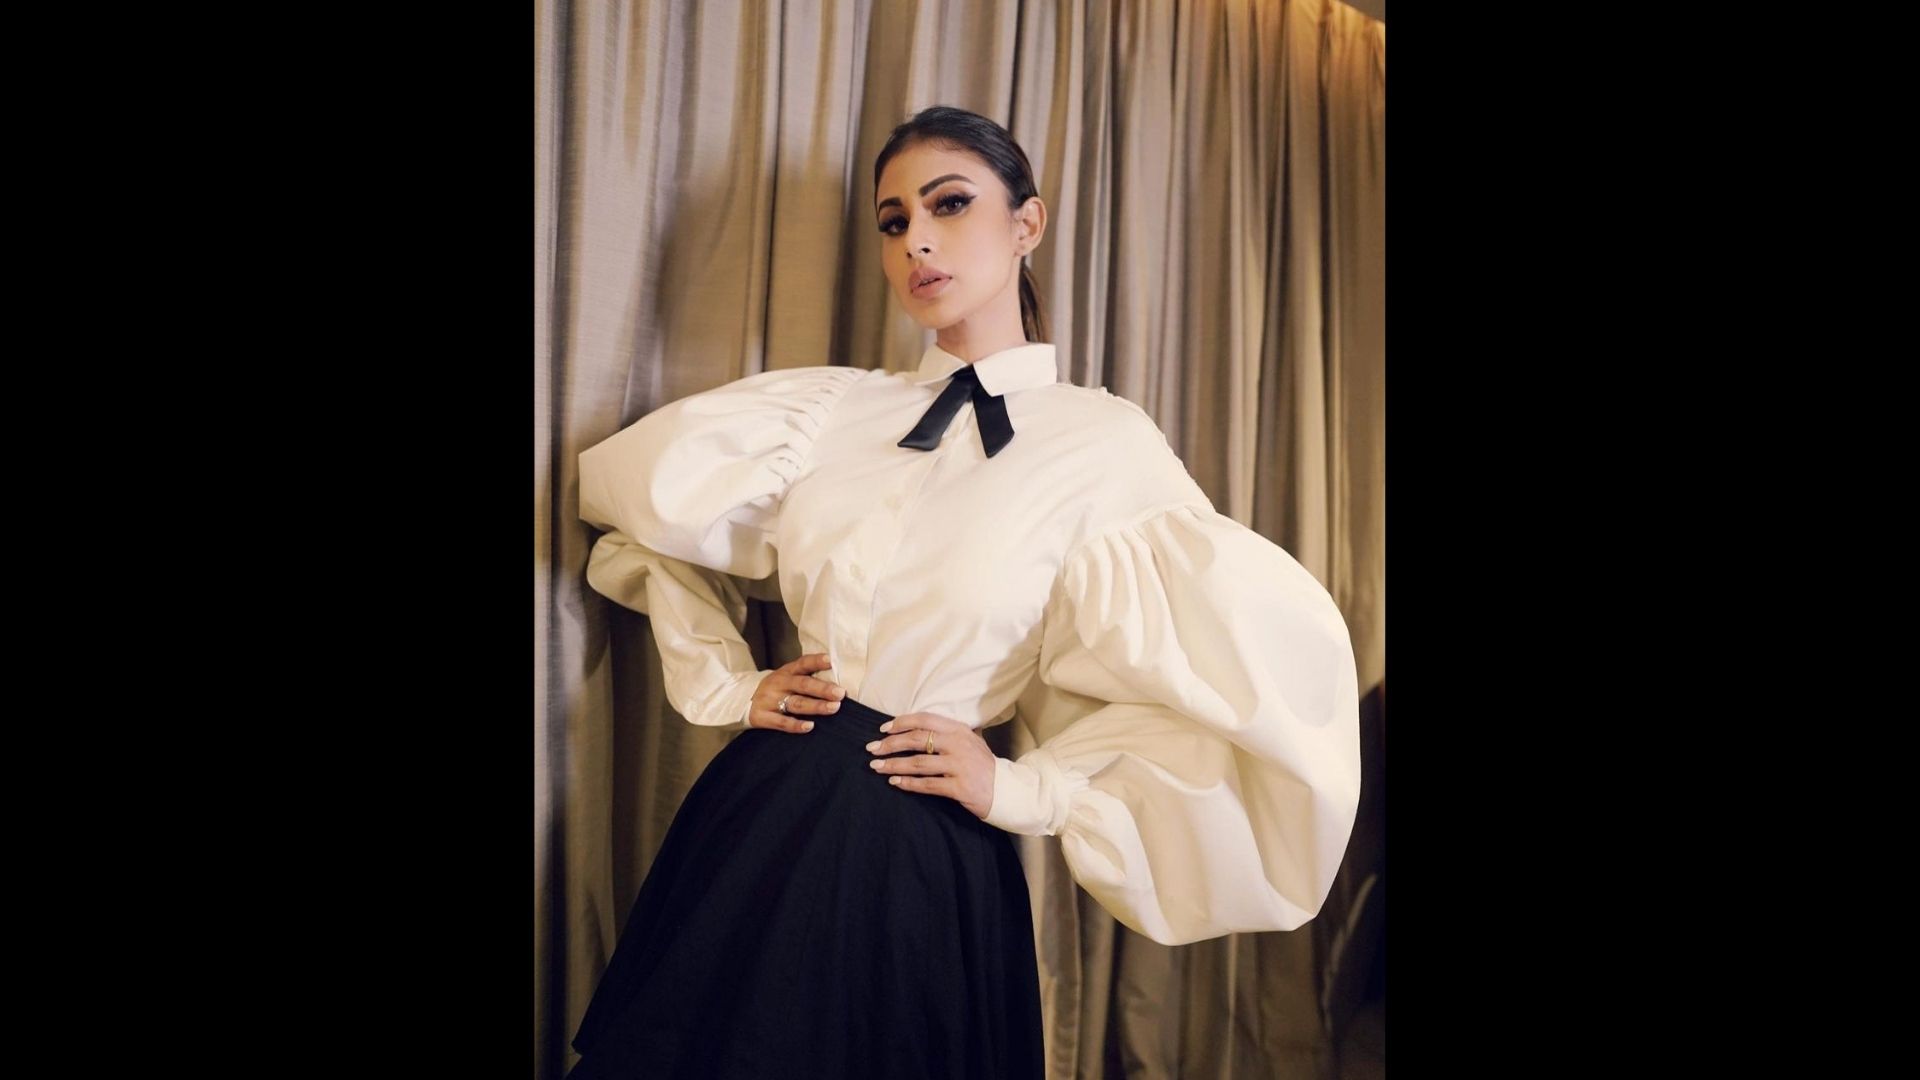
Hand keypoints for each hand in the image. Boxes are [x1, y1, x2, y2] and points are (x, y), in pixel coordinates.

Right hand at [748, 653, 845, 732]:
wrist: (741, 699)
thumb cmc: (775, 689)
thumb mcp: (786, 678)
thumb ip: (806, 678)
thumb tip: (837, 682)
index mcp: (786, 672)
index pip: (802, 663)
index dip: (816, 661)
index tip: (830, 661)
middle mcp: (778, 684)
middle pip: (802, 685)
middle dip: (822, 689)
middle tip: (840, 693)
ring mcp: (769, 700)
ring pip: (795, 703)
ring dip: (816, 706)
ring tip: (833, 707)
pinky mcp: (762, 717)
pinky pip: (781, 722)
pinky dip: (796, 725)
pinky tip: (810, 726)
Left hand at [863, 712, 995, 819]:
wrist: (1006, 790)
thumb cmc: (984, 766)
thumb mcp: (971, 742)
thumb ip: (949, 733)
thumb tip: (918, 727)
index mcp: (959, 730)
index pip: (925, 720)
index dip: (901, 722)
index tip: (883, 729)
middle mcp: (958, 744)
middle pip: (917, 739)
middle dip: (890, 744)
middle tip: (872, 748)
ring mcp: (959, 766)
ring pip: (918, 762)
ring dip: (894, 764)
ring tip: (876, 766)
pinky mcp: (959, 787)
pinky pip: (927, 784)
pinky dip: (908, 783)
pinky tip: (894, 781)